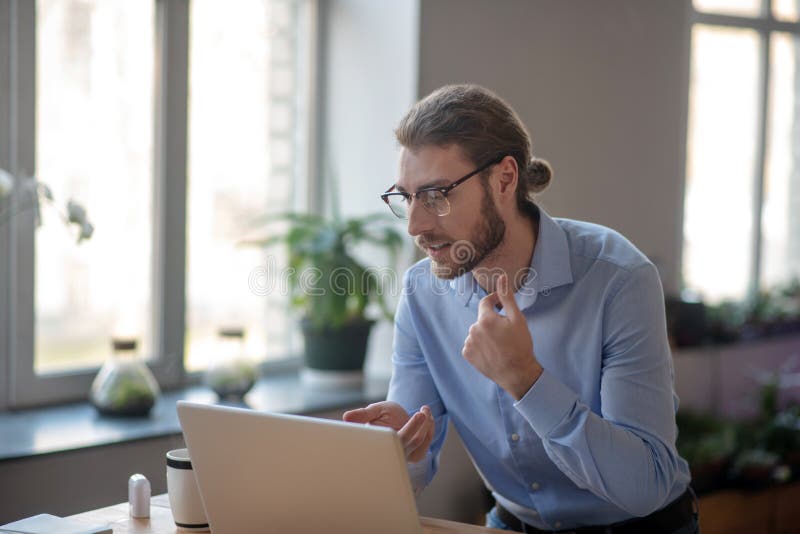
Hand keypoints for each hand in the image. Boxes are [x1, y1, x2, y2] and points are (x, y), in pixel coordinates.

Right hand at [343, 401, 434, 462]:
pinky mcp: (414, 453)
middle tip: (424, 410)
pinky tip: (427, 417)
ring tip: (424, 409)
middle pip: (413, 441)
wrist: (388, 419)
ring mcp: (405, 453)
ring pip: (421, 442)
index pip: (398, 439)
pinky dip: (430, 428)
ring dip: (427, 425)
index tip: (420, 414)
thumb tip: (346, 417)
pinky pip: (426, 443)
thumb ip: (362, 415)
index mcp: (382, 443)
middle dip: (422, 425)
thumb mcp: (372, 412)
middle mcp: (395, 451)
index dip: (410, 428)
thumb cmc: (379, 416)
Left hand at [462, 273, 542, 399]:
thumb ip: (506, 298)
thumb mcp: (517, 319)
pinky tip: (492, 352)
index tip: (502, 306)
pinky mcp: (467, 354)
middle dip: (492, 321)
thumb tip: (501, 278)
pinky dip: (480, 345)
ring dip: (486, 334)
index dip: (495, 302)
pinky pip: (472, 344)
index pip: (486, 302)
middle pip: (482, 318)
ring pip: (477, 331)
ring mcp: (468, 343)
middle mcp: (473, 329)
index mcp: (485, 319)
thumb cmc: (520, 346)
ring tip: (500, 344)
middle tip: (506, 332)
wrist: (517, 373)